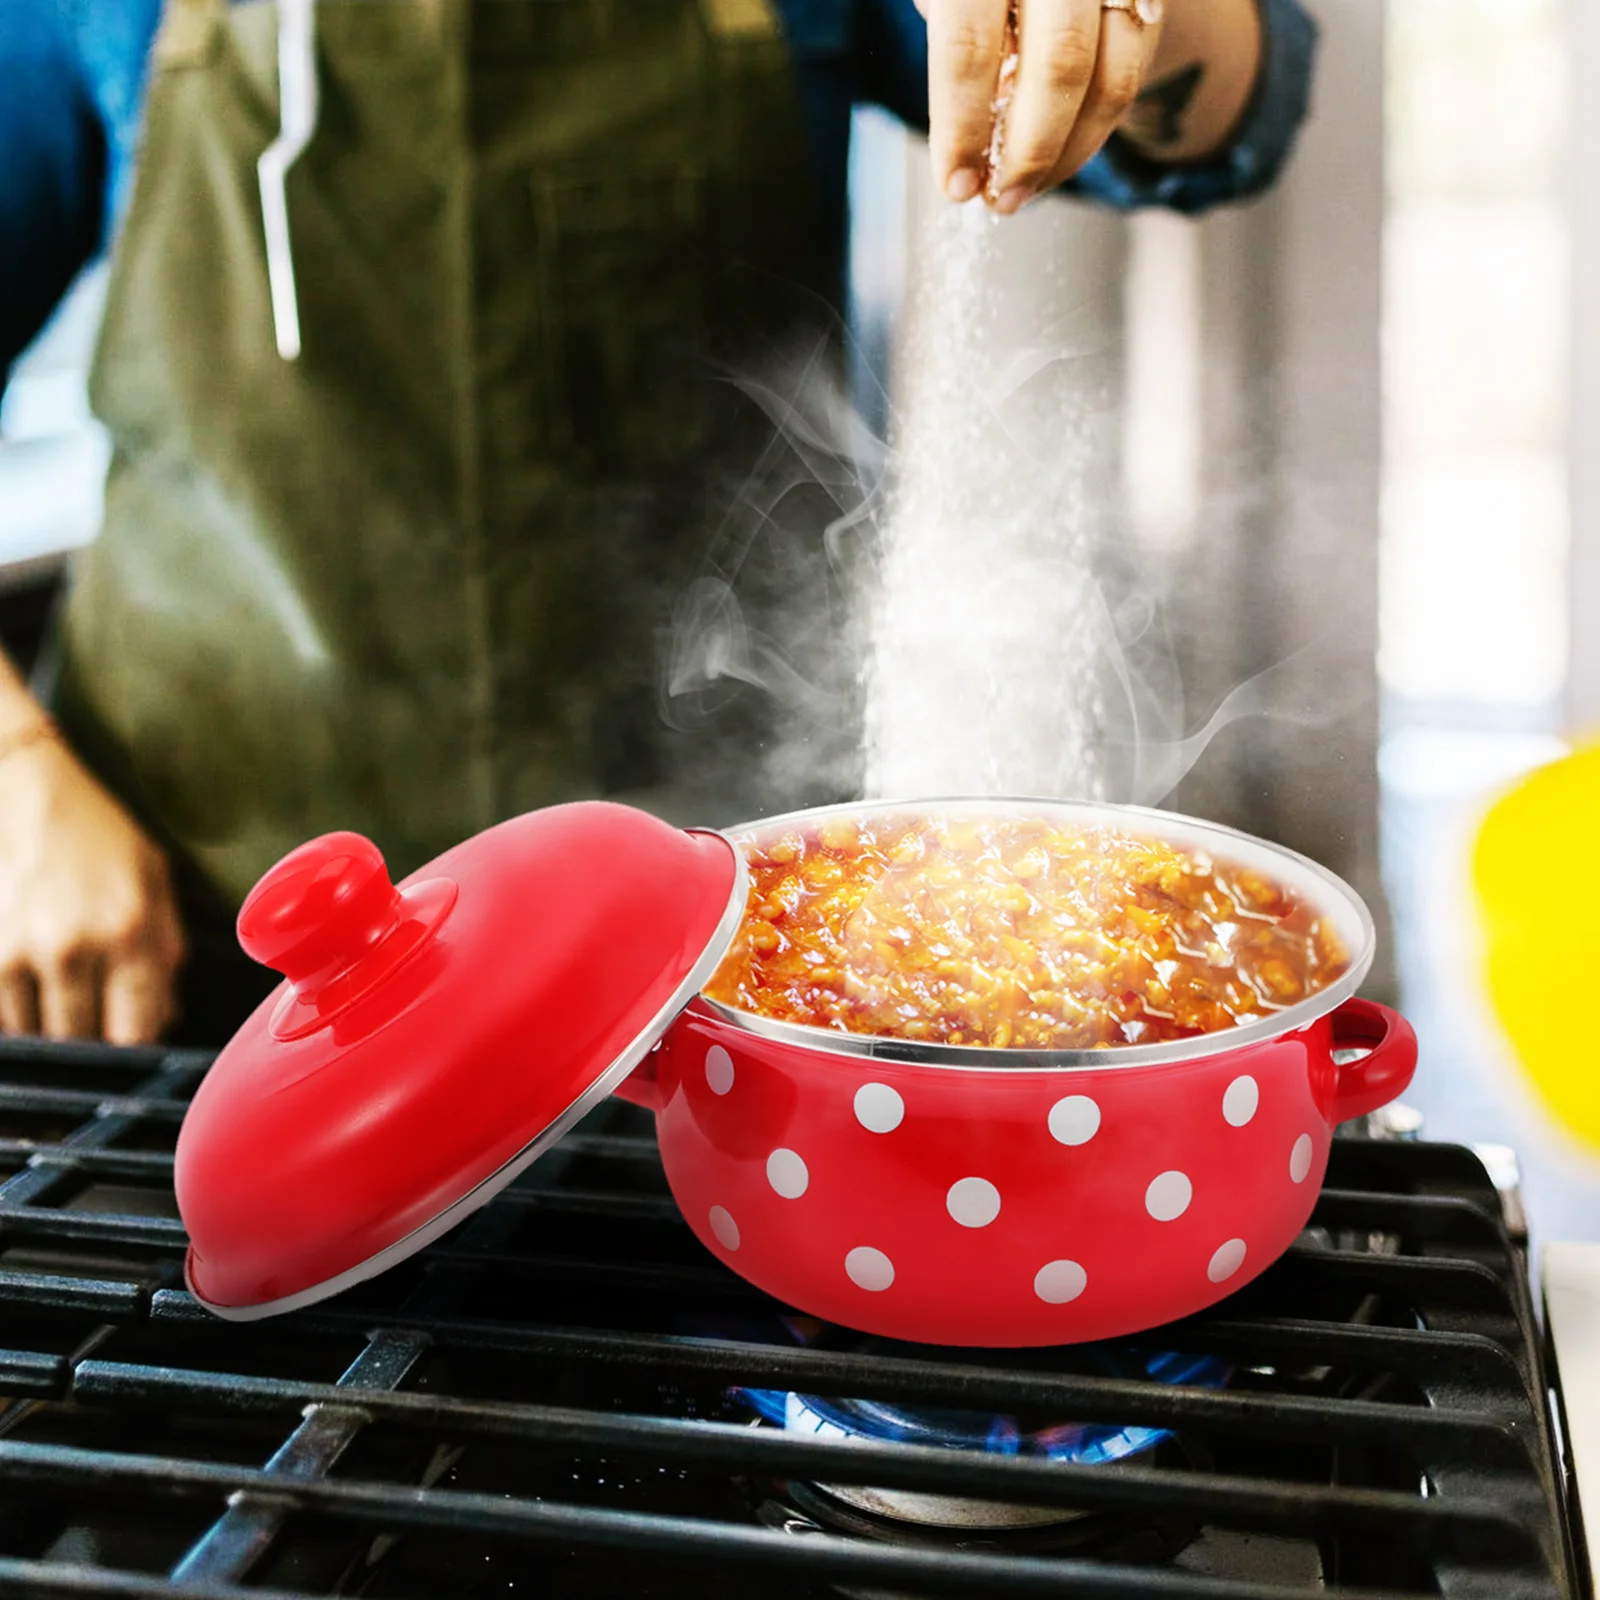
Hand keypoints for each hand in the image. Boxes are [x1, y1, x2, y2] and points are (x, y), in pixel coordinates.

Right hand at [0, 734, 185, 1043]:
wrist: (27, 796)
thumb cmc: (100, 839)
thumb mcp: (155, 883)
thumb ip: (166, 953)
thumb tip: (166, 1018)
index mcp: (129, 931)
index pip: (135, 1030)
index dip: (137, 1049)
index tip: (135, 1044)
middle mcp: (72, 948)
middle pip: (83, 1041)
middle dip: (95, 1038)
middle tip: (99, 1015)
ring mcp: (19, 953)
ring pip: (38, 1034)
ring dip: (53, 1026)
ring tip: (65, 990)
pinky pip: (3, 1016)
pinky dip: (18, 1012)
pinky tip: (34, 984)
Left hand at [918, 0, 1167, 211]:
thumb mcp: (946, 5)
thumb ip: (958, 60)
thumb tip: (966, 154)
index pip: (969, 48)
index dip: (961, 128)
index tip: (956, 187)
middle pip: (1059, 64)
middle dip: (1029, 152)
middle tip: (1001, 200)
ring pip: (1110, 81)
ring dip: (1067, 156)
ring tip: (1025, 190)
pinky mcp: (1149, 3)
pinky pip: (1130, 82)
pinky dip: (1090, 136)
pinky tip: (1055, 162)